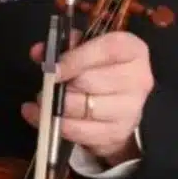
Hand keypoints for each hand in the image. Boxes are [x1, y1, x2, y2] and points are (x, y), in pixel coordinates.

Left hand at [22, 30, 152, 165]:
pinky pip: (82, 131)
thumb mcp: (83, 47)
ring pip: (84, 108)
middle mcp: (138, 79)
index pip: (109, 50)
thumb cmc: (97, 67)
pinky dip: (56, 124)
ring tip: (45, 100)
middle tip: (47, 85)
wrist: (115, 99)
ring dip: (57, 105)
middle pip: (91, 81)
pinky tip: (40, 115)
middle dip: (62, 84)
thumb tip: (38, 52)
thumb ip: (62, 46)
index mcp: (132, 50)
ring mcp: (131, 109)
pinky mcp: (118, 132)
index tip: (53, 68)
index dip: (77, 58)